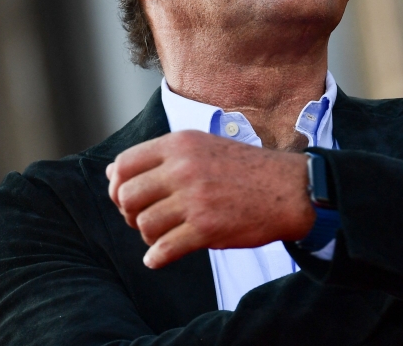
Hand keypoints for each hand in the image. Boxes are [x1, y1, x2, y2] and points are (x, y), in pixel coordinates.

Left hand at [106, 130, 315, 268]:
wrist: (290, 189)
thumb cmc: (246, 169)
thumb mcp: (203, 146)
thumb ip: (162, 156)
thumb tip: (112, 174)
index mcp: (180, 144)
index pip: (124, 165)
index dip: (117, 186)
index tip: (126, 198)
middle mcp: (183, 168)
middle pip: (126, 196)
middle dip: (130, 213)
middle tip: (145, 219)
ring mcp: (194, 199)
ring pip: (143, 225)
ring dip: (149, 236)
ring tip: (164, 235)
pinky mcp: (206, 228)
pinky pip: (163, 249)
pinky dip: (157, 257)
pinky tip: (161, 256)